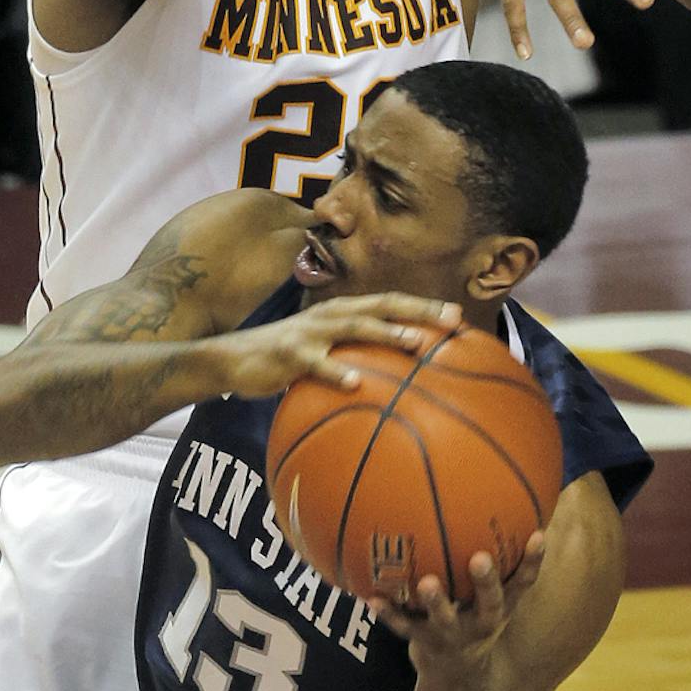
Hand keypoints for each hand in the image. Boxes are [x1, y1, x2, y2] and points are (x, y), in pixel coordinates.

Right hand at [211, 292, 459, 395]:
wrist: (232, 360)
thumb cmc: (284, 361)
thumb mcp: (321, 356)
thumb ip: (353, 360)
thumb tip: (392, 386)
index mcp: (342, 313)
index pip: (389, 304)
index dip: (423, 307)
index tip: (459, 317)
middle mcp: (330, 316)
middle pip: (382, 305)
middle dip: (419, 310)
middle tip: (453, 320)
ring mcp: (310, 333)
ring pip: (354, 327)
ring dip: (385, 332)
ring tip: (414, 342)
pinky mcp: (289, 355)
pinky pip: (316, 364)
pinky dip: (336, 371)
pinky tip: (356, 383)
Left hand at [371, 536, 547, 660]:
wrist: (456, 673)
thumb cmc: (474, 616)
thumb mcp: (492, 596)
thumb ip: (495, 558)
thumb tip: (494, 501)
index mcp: (501, 607)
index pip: (523, 582)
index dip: (533, 560)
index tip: (538, 535)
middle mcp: (482, 622)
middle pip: (489, 602)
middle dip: (486, 581)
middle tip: (480, 559)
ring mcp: (452, 634)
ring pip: (444, 619)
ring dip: (436, 601)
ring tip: (427, 583)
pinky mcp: (423, 642)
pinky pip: (404, 627)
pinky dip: (389, 613)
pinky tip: (372, 597)